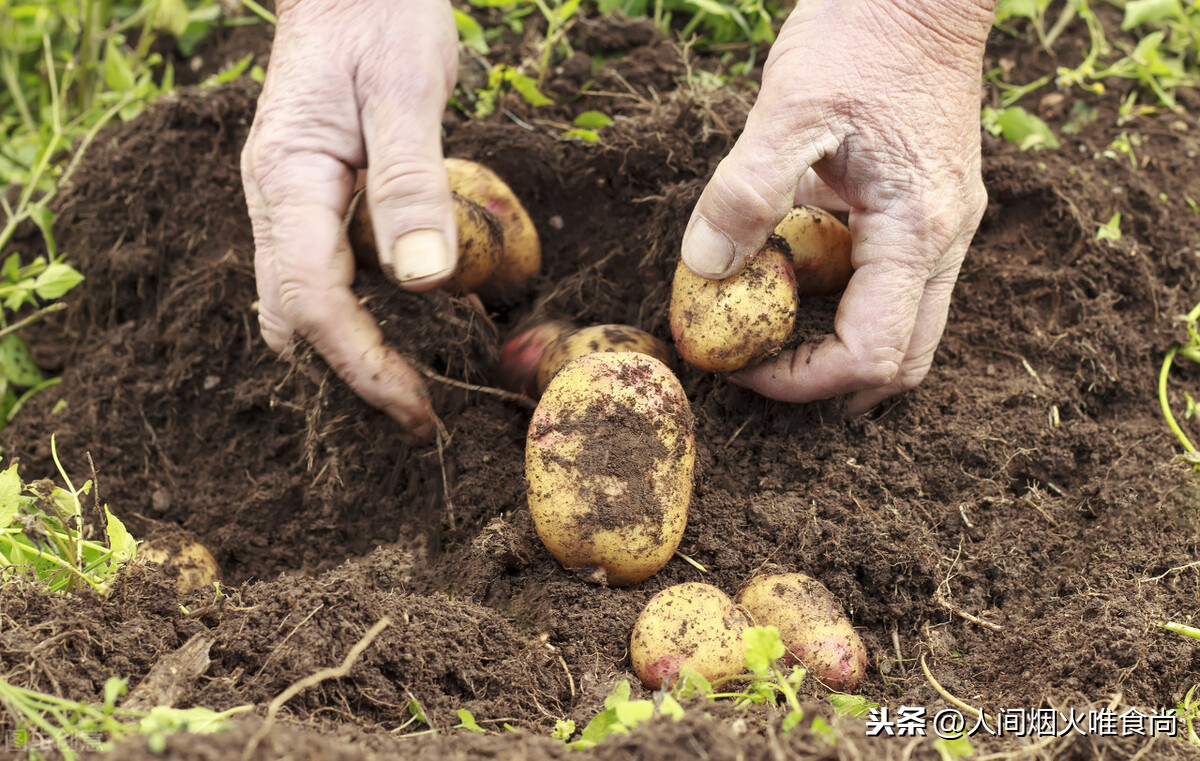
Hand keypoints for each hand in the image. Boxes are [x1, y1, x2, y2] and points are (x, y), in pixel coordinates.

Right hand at [241, 0, 459, 437]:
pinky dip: (356, 316)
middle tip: (419, 416)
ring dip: (350, 353)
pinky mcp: (312, 199)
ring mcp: (288, 202)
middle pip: (294, 316)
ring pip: (300, 302)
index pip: (310, 300)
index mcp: (288, 179)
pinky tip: (407, 326)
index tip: (416, 407)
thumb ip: (411, 181)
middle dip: (352, 375)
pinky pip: (321, 274)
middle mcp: (275, 200)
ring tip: (415, 388)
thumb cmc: (380, 18)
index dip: (361, 363)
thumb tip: (427, 277)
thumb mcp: (406, 90)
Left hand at [680, 0, 994, 413]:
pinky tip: (789, 269)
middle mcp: (944, 239)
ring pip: (901, 325)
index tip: (738, 362)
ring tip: (764, 325)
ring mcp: (944, 226)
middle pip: (901, 359)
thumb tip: (705, 273)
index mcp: (918, 228)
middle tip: (755, 367)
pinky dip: (839, 299)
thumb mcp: (788, 109)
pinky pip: (890, 282)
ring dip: (833, 343)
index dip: (801, 379)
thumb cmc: (859, 36)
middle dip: (826, 381)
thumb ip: (746, 193)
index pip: (872, 352)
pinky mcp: (927, 209)